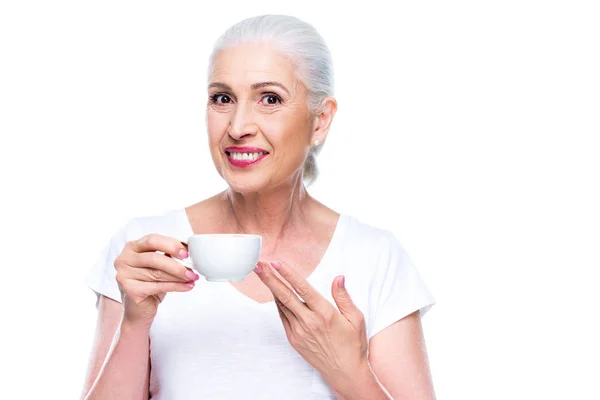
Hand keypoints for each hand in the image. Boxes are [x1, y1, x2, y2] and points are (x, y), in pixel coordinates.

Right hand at [114, 234, 199, 326]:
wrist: (139, 309)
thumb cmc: (149, 283)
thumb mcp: (158, 265)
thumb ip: (168, 254)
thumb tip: (188, 250)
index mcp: (132, 247)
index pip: (152, 240)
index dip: (171, 245)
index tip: (186, 253)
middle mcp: (124, 259)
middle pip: (154, 258)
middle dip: (176, 264)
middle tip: (192, 269)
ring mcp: (124, 275)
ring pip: (157, 273)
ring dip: (179, 276)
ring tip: (192, 278)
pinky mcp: (130, 290)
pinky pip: (158, 286)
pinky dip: (176, 286)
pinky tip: (187, 286)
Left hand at [254, 260, 368, 392]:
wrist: (345, 372)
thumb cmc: (352, 344)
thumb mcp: (356, 318)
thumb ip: (343, 297)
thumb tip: (338, 277)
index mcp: (325, 313)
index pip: (302, 288)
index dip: (288, 274)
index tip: (276, 263)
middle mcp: (309, 321)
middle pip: (285, 295)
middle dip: (270, 279)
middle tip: (258, 265)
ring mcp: (299, 331)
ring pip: (281, 306)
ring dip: (272, 289)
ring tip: (263, 274)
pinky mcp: (294, 339)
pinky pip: (283, 317)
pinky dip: (278, 304)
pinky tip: (275, 293)